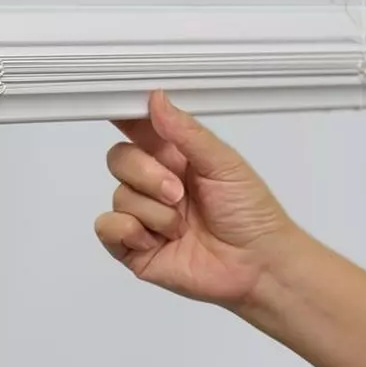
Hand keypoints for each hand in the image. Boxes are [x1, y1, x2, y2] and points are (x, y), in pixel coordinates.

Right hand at [95, 91, 297, 308]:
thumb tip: (157, 99)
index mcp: (174, 155)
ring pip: (119, 195)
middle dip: (146, 174)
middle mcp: (154, 182)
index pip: (138, 127)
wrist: (258, 268)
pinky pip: (107, 227)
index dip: (124, 117)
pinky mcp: (134, 247)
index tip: (120, 111)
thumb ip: (186, 132)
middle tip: (177, 192)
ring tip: (181, 227)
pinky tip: (155, 240)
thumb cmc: (250, 213)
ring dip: (153, 212)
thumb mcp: (224, 163)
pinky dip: (128, 230)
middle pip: (119, 158)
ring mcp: (143, 215)